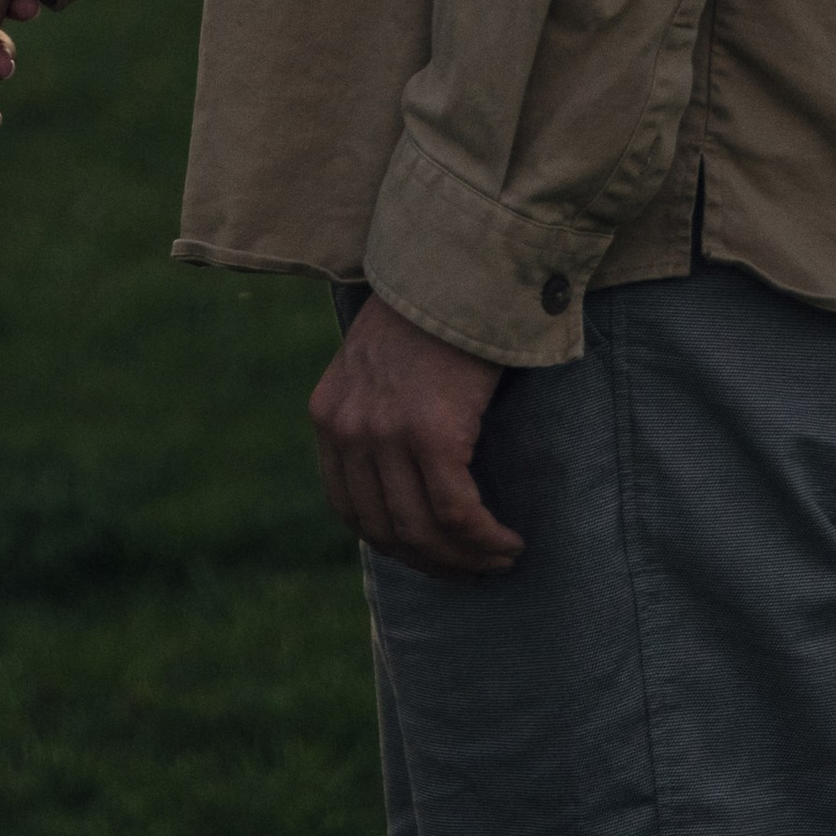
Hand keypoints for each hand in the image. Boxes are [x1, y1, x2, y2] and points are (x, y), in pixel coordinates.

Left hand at [309, 294, 522, 578]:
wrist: (458, 264)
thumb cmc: (431, 312)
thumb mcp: (377, 364)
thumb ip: (375, 415)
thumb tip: (401, 481)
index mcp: (328, 413)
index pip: (349, 508)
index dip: (393, 544)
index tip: (432, 555)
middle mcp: (348, 427)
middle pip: (385, 529)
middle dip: (433, 563)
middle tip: (473, 571)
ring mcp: (386, 432)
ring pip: (422, 531)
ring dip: (465, 560)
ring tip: (499, 560)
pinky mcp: (431, 432)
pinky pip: (457, 513)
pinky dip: (484, 540)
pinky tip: (508, 543)